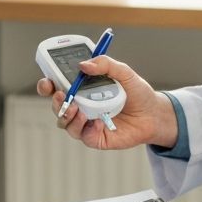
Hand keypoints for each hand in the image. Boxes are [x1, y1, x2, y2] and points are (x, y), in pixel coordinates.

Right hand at [36, 55, 177, 150]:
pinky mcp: (96, 137)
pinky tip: (99, 122)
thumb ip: (106, 64)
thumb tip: (84, 65)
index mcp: (82, 88)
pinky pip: (84, 136)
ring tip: (80, 110)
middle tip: (61, 95)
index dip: (47, 84)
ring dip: (67, 117)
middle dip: (54, 101)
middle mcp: (80, 105)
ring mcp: (86, 122)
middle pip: (56, 106)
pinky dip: (88, 129)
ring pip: (65, 123)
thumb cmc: (137, 92)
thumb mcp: (125, 72)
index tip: (47, 81)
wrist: (154, 114)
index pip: (57, 85)